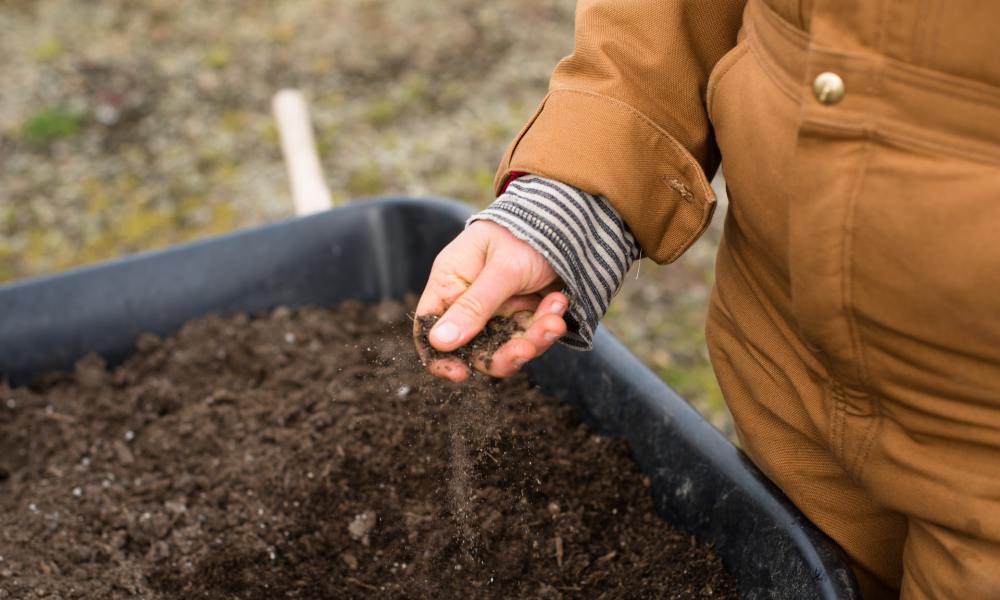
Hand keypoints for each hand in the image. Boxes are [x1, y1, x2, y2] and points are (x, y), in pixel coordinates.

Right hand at [414, 220, 568, 381]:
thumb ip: (474, 306)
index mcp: (450, 281)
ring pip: (506, 345)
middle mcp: (469, 299)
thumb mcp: (502, 269)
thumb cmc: (525, 233)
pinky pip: (530, 335)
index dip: (439, 356)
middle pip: (473, 347)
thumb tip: (439, 342)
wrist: (567, 219)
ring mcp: (498, 309)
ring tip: (554, 320)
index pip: (429, 326)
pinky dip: (547, 324)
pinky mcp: (523, 313)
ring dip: (533, 338)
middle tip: (527, 348)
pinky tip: (559, 302)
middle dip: (503, 353)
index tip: (460, 374)